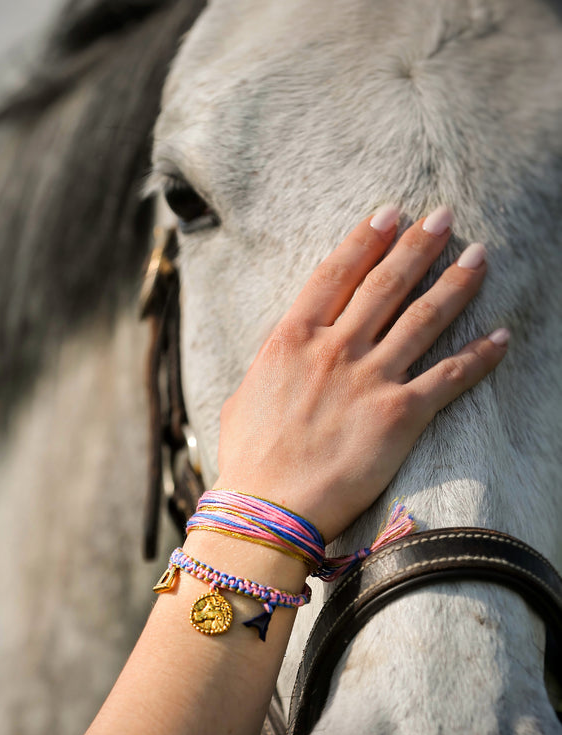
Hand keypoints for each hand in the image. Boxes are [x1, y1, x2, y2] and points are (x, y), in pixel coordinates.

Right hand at [215, 206, 507, 542]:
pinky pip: (449, 376)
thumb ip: (272, 365)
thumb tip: (286, 353)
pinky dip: (480, 355)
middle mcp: (335, 349)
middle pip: (386, 284)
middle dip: (419, 245)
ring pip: (424, 318)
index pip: (337, 274)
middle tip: (444, 217)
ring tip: (480, 257)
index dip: (366, 239)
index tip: (390, 214)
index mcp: (292, 339)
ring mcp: (369, 379)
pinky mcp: (400, 415)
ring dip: (456, 283)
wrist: (267, 509)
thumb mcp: (244, 397)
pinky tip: (502, 337)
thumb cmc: (249, 459)